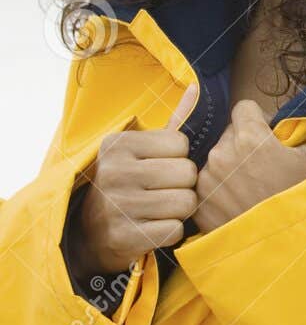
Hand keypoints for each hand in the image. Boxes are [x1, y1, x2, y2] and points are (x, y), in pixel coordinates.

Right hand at [74, 83, 198, 275]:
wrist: (89, 231)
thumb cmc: (127, 183)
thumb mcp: (141, 150)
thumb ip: (173, 121)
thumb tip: (198, 87)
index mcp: (119, 144)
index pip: (181, 144)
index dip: (179, 159)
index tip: (161, 167)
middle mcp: (114, 171)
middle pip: (188, 173)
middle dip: (183, 185)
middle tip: (164, 191)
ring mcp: (117, 205)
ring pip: (186, 203)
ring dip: (180, 210)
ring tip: (160, 209)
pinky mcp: (123, 237)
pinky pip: (175, 231)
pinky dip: (170, 232)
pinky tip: (153, 227)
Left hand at [193, 100, 305, 233]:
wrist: (286, 248)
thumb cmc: (304, 200)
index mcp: (249, 138)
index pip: (244, 108)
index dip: (258, 119)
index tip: (268, 138)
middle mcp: (222, 154)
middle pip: (229, 133)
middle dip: (244, 144)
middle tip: (263, 168)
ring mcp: (208, 180)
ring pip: (216, 159)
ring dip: (230, 168)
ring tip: (252, 190)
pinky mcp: (200, 203)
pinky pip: (207, 186)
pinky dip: (220, 192)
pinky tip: (239, 205)